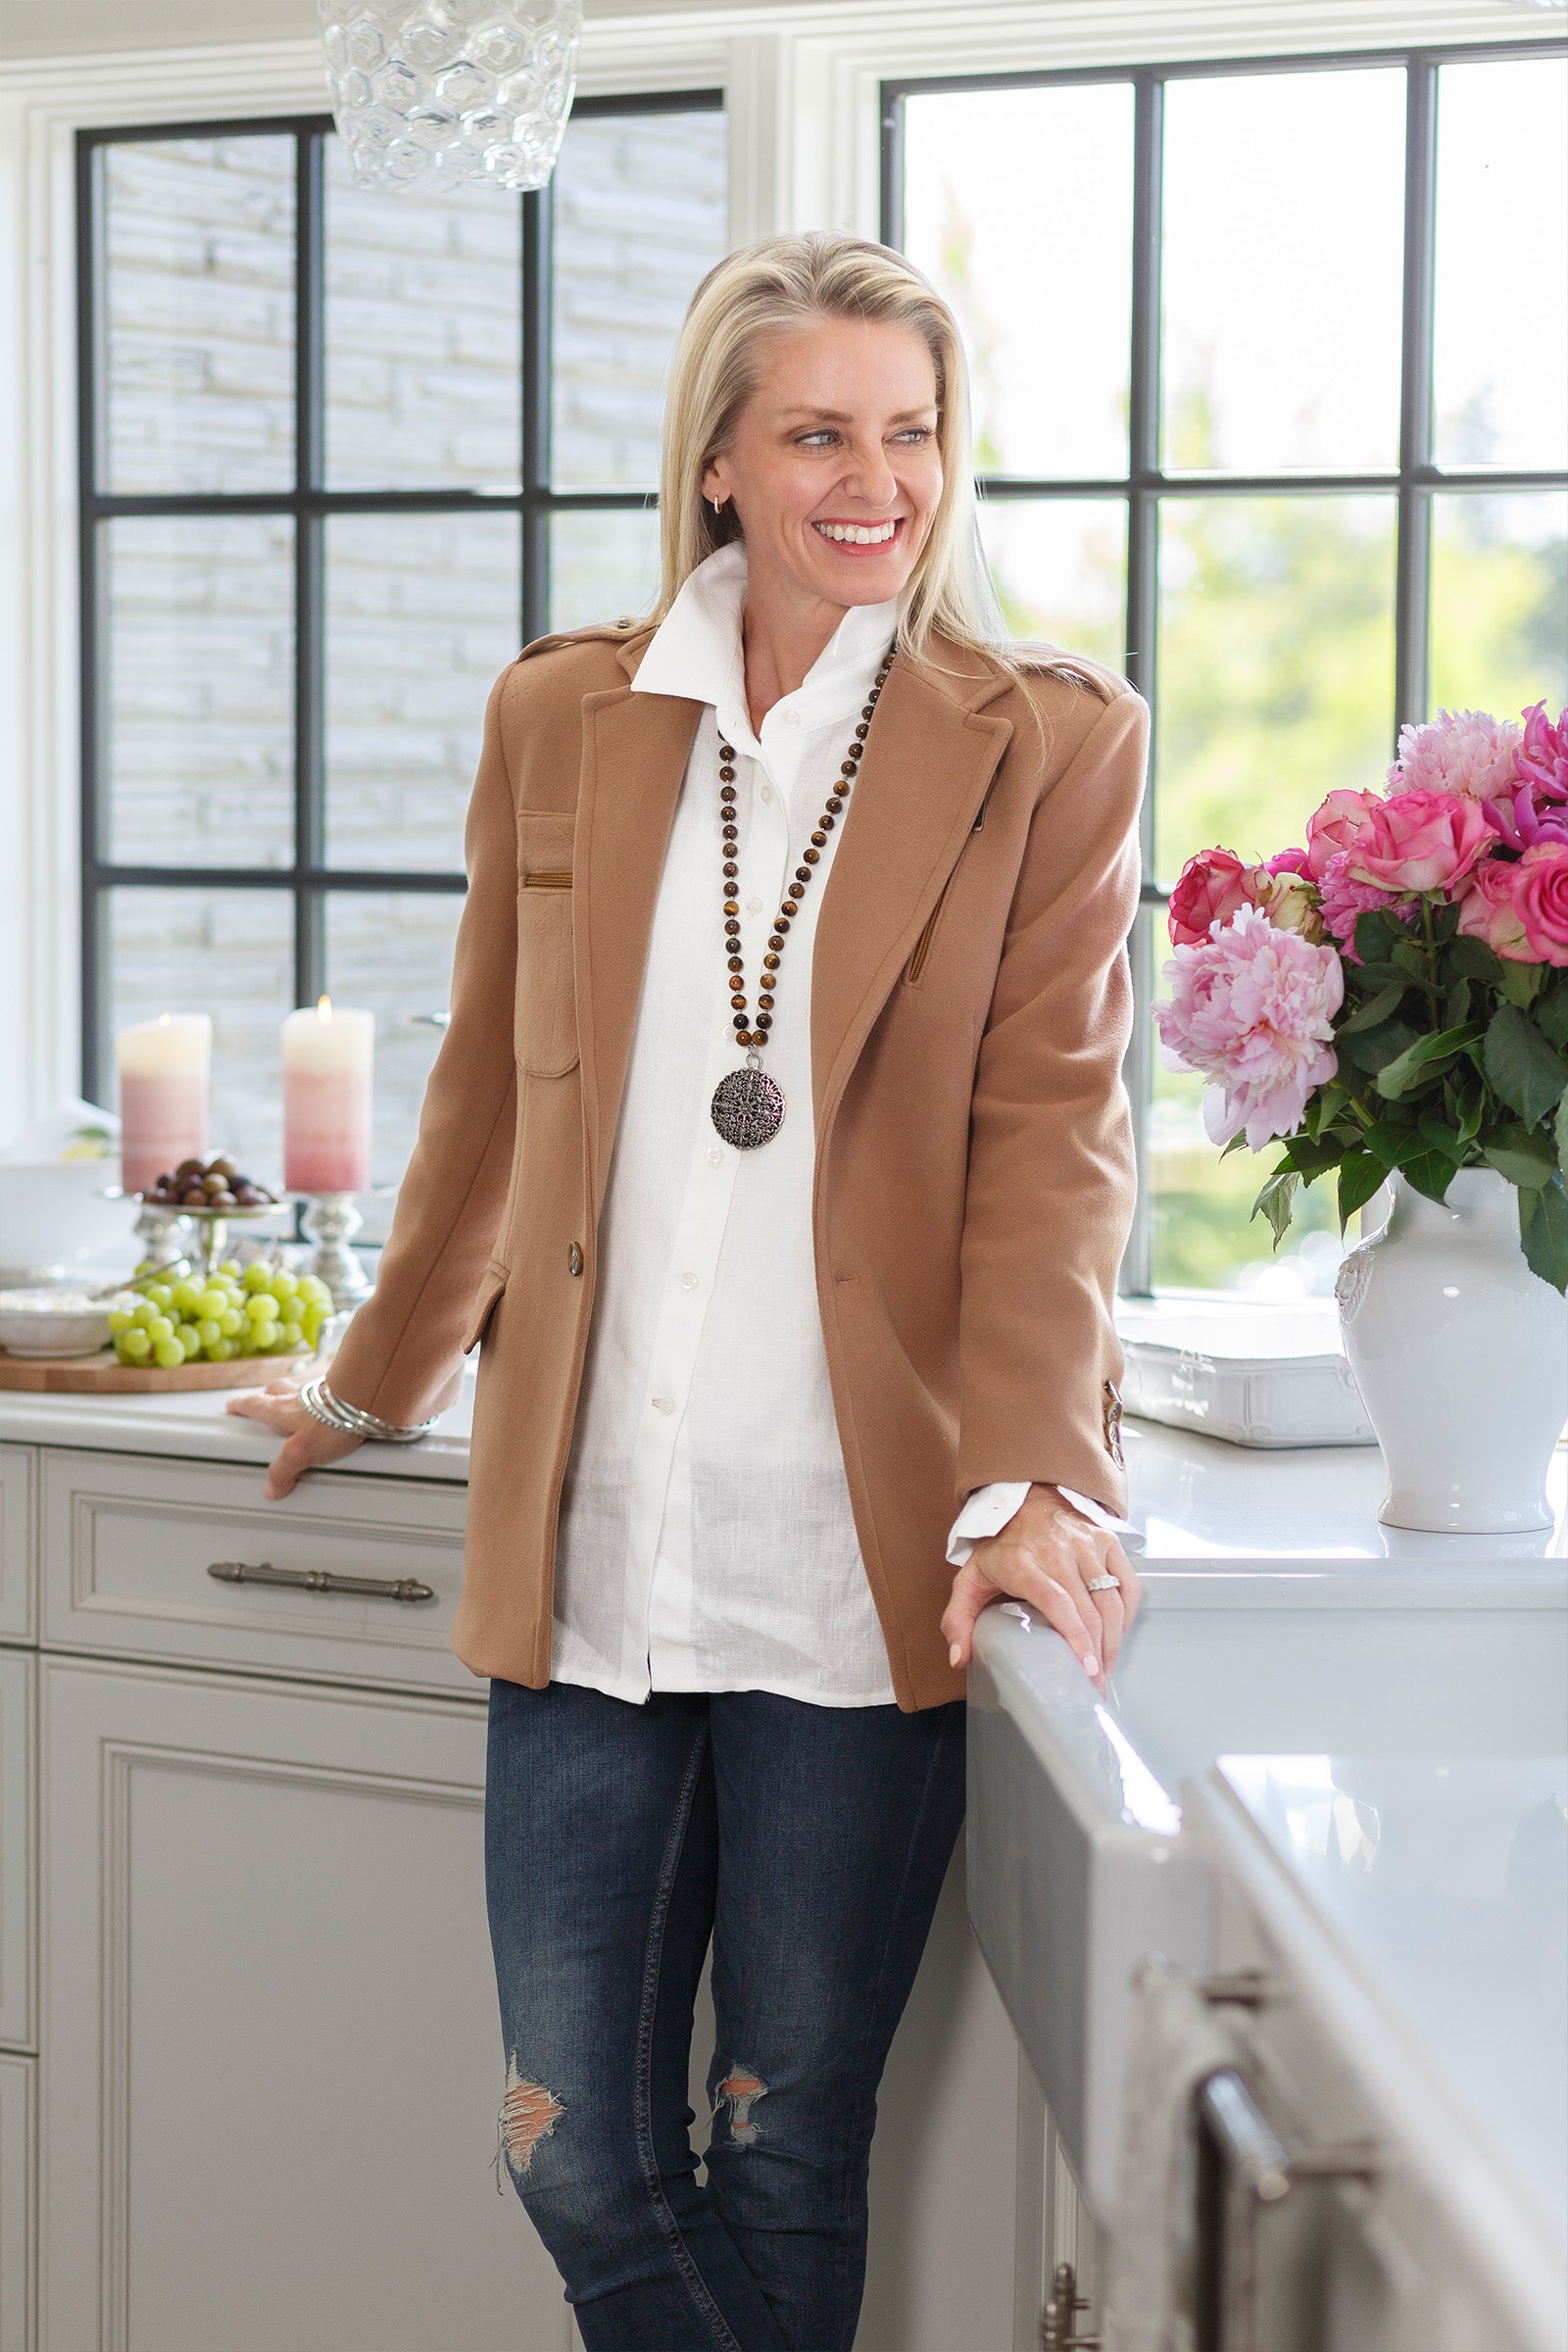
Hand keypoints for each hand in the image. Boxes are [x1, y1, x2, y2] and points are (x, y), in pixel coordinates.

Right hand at [226, 1375, 362, 1498]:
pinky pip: (328, 1393)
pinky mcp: (342, 1393)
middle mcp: (299, 1397)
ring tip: (298, 1410)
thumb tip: (272, 1487)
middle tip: (263, 1403)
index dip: (241, 1406)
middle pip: (275, 1390)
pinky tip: (333, 1411)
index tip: (233, 1406)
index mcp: (281, 1409)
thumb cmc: (334, 1418)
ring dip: (296, 1396)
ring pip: (301, 1390)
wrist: (368, 1396)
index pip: (254, 1405)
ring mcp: (321, 1392)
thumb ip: (284, 1470)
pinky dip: (325, 1399)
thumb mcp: (301, 1451)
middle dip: (266, 1396)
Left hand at [941, 1481, 1141, 1689]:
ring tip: (1107, 1668)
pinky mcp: (1106, 1541)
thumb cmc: (999, 1547)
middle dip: (1098, 1653)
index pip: (1057, 1603)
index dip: (1076, 1637)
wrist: (1026, 1500)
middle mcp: (1058, 1551)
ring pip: (1111, 1600)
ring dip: (1114, 1640)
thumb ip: (957, 1619)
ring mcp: (1086, 1544)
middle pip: (1089, 1609)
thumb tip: (959, 1658)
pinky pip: (1126, 1584)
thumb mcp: (969, 1578)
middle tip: (1095, 1684)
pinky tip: (1116, 1635)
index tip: (1085, 1668)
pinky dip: (1126, 1614)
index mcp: (1022, 1563)